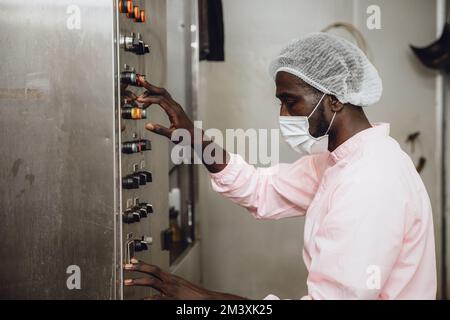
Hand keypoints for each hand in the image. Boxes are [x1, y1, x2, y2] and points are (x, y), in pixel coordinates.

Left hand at [124, 258, 246, 299]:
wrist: (207, 300)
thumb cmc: (196, 296)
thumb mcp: (182, 289)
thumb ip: (171, 287)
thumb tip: (161, 289)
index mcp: (172, 279)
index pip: (155, 268)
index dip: (143, 264)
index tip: (133, 261)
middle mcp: (170, 282)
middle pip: (151, 271)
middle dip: (137, 268)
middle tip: (125, 267)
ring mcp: (170, 290)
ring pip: (151, 282)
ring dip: (137, 281)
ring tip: (127, 282)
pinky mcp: (172, 299)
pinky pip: (157, 298)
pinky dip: (148, 299)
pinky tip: (140, 300)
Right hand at [136, 77, 195, 140]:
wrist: (194, 135)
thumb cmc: (186, 135)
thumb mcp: (172, 135)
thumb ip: (160, 130)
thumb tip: (148, 126)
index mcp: (175, 112)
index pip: (160, 100)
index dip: (149, 99)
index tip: (140, 100)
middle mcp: (175, 106)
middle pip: (162, 92)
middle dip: (150, 86)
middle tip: (141, 81)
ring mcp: (175, 106)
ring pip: (163, 94)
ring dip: (152, 92)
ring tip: (141, 97)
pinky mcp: (174, 107)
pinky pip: (164, 98)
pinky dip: (155, 97)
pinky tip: (149, 101)